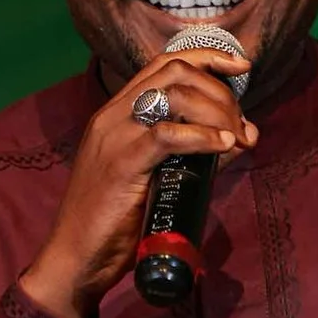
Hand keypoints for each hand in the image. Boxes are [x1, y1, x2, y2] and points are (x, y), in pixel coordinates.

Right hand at [17, 44, 255, 317]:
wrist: (75, 259)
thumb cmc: (114, 223)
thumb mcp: (150, 176)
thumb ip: (181, 155)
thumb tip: (232, 141)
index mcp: (116, 112)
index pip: (164, 64)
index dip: (208, 58)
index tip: (242, 69)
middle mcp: (112, 114)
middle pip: (176, 72)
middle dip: (220, 91)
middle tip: (242, 125)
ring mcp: (115, 136)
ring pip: (176, 96)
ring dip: (219, 113)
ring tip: (238, 140)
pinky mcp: (122, 163)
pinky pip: (169, 135)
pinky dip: (203, 137)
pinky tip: (223, 146)